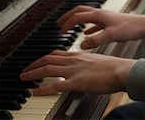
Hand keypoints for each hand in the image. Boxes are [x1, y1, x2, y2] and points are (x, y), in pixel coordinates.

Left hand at [20, 50, 134, 95]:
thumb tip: (84, 69)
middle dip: (35, 64)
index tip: (39, 62)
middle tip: (26, 70)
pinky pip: (55, 85)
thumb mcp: (96, 61)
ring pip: (48, 69)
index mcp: (79, 55)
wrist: (120, 70)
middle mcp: (73, 60)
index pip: (57, 54)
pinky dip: (43, 88)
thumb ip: (87, 64)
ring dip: (33, 73)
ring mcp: (74, 70)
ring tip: (24, 78)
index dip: (45, 58)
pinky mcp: (76, 82)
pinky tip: (35, 92)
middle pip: (48, 59)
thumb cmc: (113, 67)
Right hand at [57, 7, 144, 49]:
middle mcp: (100, 13)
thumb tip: (81, 45)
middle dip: (68, 16)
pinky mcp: (109, 21)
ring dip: (76, 19)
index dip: (67, 24)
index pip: (77, 17)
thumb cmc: (129, 28)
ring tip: (69, 26)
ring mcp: (105, 17)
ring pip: (86, 15)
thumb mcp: (111, 36)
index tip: (60, 32)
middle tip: (59, 23)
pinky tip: (86, 33)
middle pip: (79, 11)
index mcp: (98, 15)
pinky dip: (87, 26)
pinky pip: (94, 22)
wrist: (142, 25)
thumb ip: (95, 40)